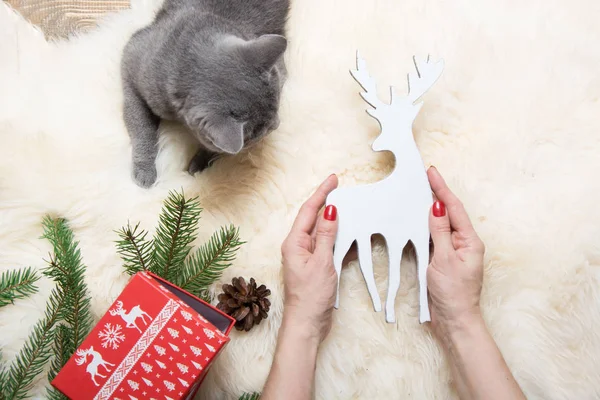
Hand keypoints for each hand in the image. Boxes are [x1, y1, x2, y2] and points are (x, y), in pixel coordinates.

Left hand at [280, 174, 338, 342]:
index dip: (321, 193)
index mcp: (294, 242)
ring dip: (336, 221)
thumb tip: (331, 210)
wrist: (308, 323)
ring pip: (323, 232)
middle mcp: (299, 247)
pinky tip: (351, 235)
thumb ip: (327, 235)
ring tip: (350, 207)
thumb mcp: (322, 262)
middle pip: (314, 219)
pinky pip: (329, 247)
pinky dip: (340, 240)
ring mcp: (307, 257)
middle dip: (328, 203)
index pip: (309, 210)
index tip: (333, 179)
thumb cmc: (311, 296)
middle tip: (342, 188)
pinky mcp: (316, 266)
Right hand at [426, 167, 485, 342]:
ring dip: (431, 208)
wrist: (454, 320)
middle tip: (425, 177)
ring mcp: (454, 251)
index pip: (454, 208)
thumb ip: (439, 232)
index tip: (432, 173)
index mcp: (469, 241)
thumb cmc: (453, 294)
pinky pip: (435, 237)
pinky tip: (418, 219)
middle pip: (449, 213)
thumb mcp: (444, 260)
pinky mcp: (444, 260)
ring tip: (420, 191)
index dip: (442, 189)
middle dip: (437, 194)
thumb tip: (436, 208)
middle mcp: (464, 243)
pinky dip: (426, 225)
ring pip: (441, 224)